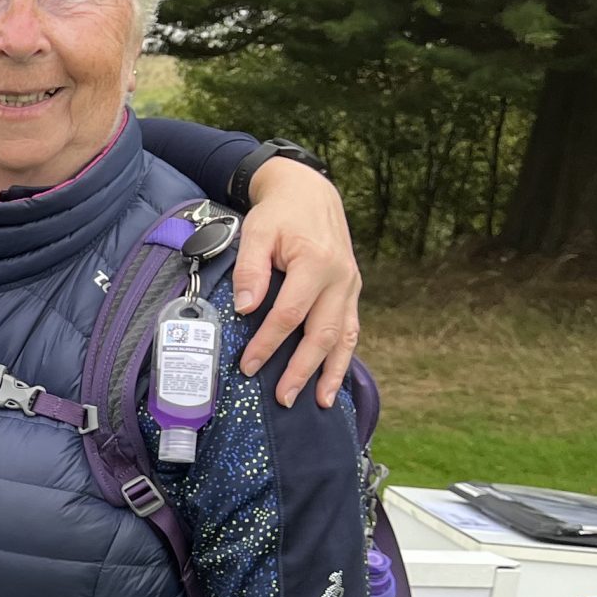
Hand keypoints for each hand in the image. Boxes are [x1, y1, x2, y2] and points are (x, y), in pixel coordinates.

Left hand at [230, 156, 361, 409]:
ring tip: (319, 402)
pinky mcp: (350, 292)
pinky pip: (350, 329)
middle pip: (322, 334)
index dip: (268, 343)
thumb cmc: (280, 214)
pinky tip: (333, 379)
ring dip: (331, 372)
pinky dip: (343, 357)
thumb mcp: (257, 232)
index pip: (290, 314)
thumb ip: (251, 270)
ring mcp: (350, 287)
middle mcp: (340, 279)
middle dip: (302, 370)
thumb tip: (246, 309)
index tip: (248, 366)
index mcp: (316, 263)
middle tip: (283, 398)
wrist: (311, 194)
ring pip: (344, 337)